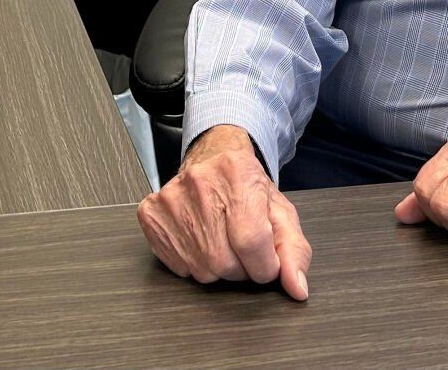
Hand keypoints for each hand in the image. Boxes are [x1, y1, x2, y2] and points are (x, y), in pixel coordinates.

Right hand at [137, 124, 312, 299]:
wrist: (213, 159)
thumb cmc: (247, 186)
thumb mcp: (280, 212)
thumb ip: (294, 251)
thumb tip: (296, 288)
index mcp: (238, 173)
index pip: (253, 242)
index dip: (265, 265)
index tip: (267, 261)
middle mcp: (199, 182)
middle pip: (225, 261)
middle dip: (242, 267)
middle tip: (243, 247)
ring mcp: (170, 198)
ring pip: (202, 268)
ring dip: (219, 267)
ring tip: (222, 240)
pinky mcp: (151, 214)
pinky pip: (179, 267)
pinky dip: (195, 263)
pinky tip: (201, 239)